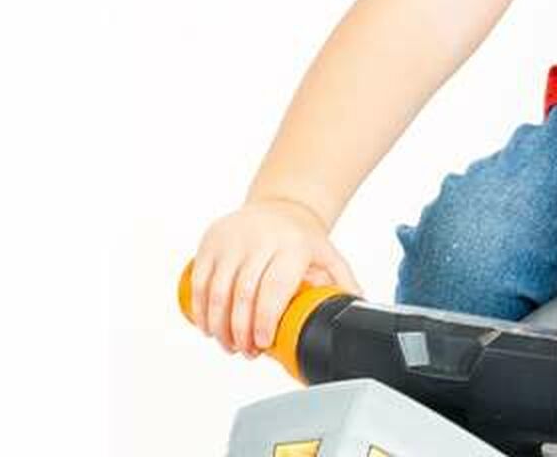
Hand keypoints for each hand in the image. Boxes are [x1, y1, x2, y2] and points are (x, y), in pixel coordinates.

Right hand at [187, 198, 361, 358]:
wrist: (281, 205)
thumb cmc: (302, 240)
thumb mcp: (328, 257)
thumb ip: (343, 285)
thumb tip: (358, 314)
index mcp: (292, 246)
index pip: (274, 288)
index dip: (264, 321)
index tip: (262, 344)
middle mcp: (261, 239)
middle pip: (243, 295)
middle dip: (240, 333)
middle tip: (246, 351)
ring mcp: (233, 239)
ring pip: (217, 291)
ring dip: (219, 327)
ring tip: (229, 344)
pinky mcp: (211, 240)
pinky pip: (198, 281)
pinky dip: (200, 311)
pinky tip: (208, 327)